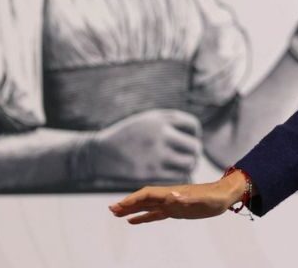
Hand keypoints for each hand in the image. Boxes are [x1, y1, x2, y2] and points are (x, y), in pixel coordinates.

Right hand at [83, 109, 202, 183]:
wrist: (101, 154)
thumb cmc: (128, 135)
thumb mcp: (147, 119)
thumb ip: (171, 122)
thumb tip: (196, 134)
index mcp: (160, 120)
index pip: (192, 125)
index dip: (194, 133)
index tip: (187, 138)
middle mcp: (160, 136)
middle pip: (194, 147)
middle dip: (193, 151)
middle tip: (188, 155)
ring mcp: (156, 156)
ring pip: (188, 164)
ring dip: (188, 165)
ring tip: (181, 164)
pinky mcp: (151, 174)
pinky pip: (177, 177)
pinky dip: (179, 177)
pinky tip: (173, 173)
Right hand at [109, 171, 247, 223]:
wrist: (224, 195)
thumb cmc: (214, 197)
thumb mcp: (202, 199)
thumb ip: (187, 198)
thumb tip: (172, 195)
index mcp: (171, 193)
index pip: (147, 194)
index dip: (133, 199)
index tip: (119, 206)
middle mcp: (168, 196)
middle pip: (143, 199)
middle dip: (127, 204)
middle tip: (110, 209)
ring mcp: (170, 203)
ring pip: (146, 206)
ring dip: (131, 209)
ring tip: (115, 214)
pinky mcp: (175, 210)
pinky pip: (154, 214)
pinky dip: (142, 217)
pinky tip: (132, 221)